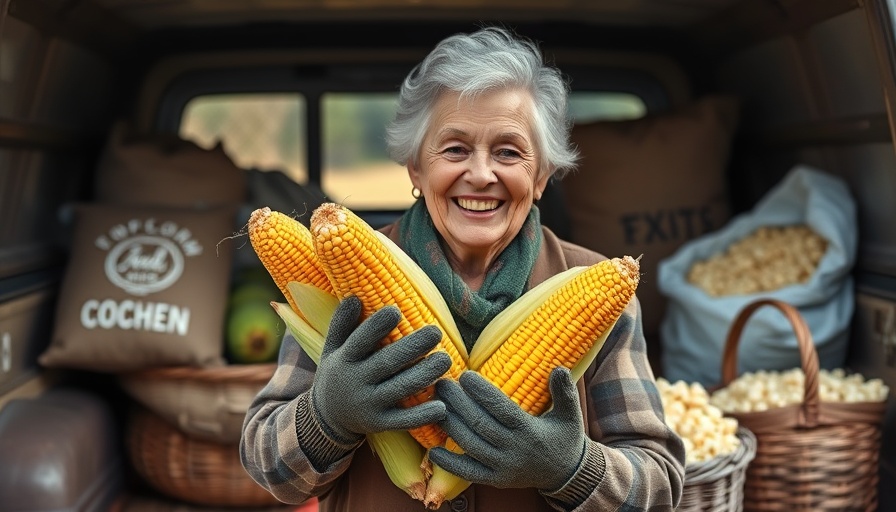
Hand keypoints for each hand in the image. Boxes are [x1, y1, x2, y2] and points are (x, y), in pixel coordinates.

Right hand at [311, 296, 451, 443]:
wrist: (326, 419)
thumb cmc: (337, 373)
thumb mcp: (332, 349)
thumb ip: (341, 323)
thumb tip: (354, 296)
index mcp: (343, 360)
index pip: (360, 341)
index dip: (376, 326)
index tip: (396, 311)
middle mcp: (354, 383)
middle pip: (386, 363)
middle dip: (412, 347)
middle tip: (436, 332)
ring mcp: (367, 405)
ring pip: (399, 390)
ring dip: (424, 376)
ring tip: (446, 360)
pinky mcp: (379, 424)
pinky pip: (402, 421)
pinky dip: (422, 416)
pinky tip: (442, 407)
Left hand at [429, 367, 586, 491]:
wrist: (566, 475)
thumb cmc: (564, 438)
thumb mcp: (570, 415)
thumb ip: (564, 392)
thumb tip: (559, 368)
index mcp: (530, 432)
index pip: (501, 409)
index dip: (481, 392)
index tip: (465, 375)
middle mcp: (515, 451)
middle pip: (480, 424)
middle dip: (458, 403)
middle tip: (442, 385)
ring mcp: (503, 468)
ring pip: (470, 446)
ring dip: (450, 426)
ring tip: (435, 406)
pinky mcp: (496, 480)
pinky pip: (469, 473)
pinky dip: (450, 463)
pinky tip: (433, 450)